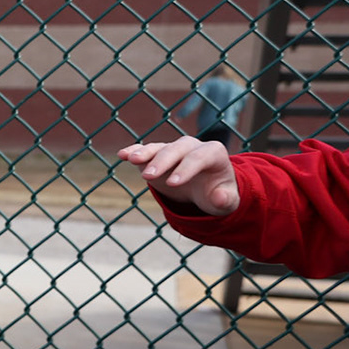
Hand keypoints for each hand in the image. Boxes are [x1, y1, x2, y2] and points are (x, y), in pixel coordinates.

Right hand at [116, 136, 238, 215]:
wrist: (204, 189)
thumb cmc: (216, 193)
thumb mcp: (226, 201)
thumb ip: (226, 200)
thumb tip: (219, 197)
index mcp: (213, 153)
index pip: (199, 157)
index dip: (186, 169)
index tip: (173, 183)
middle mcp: (192, 146)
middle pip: (176, 149)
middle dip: (162, 162)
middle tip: (148, 177)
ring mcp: (173, 149)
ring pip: (159, 147)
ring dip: (145, 153)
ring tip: (132, 160)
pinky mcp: (157, 154)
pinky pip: (145, 149)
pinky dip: (134, 150)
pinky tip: (122, 155)